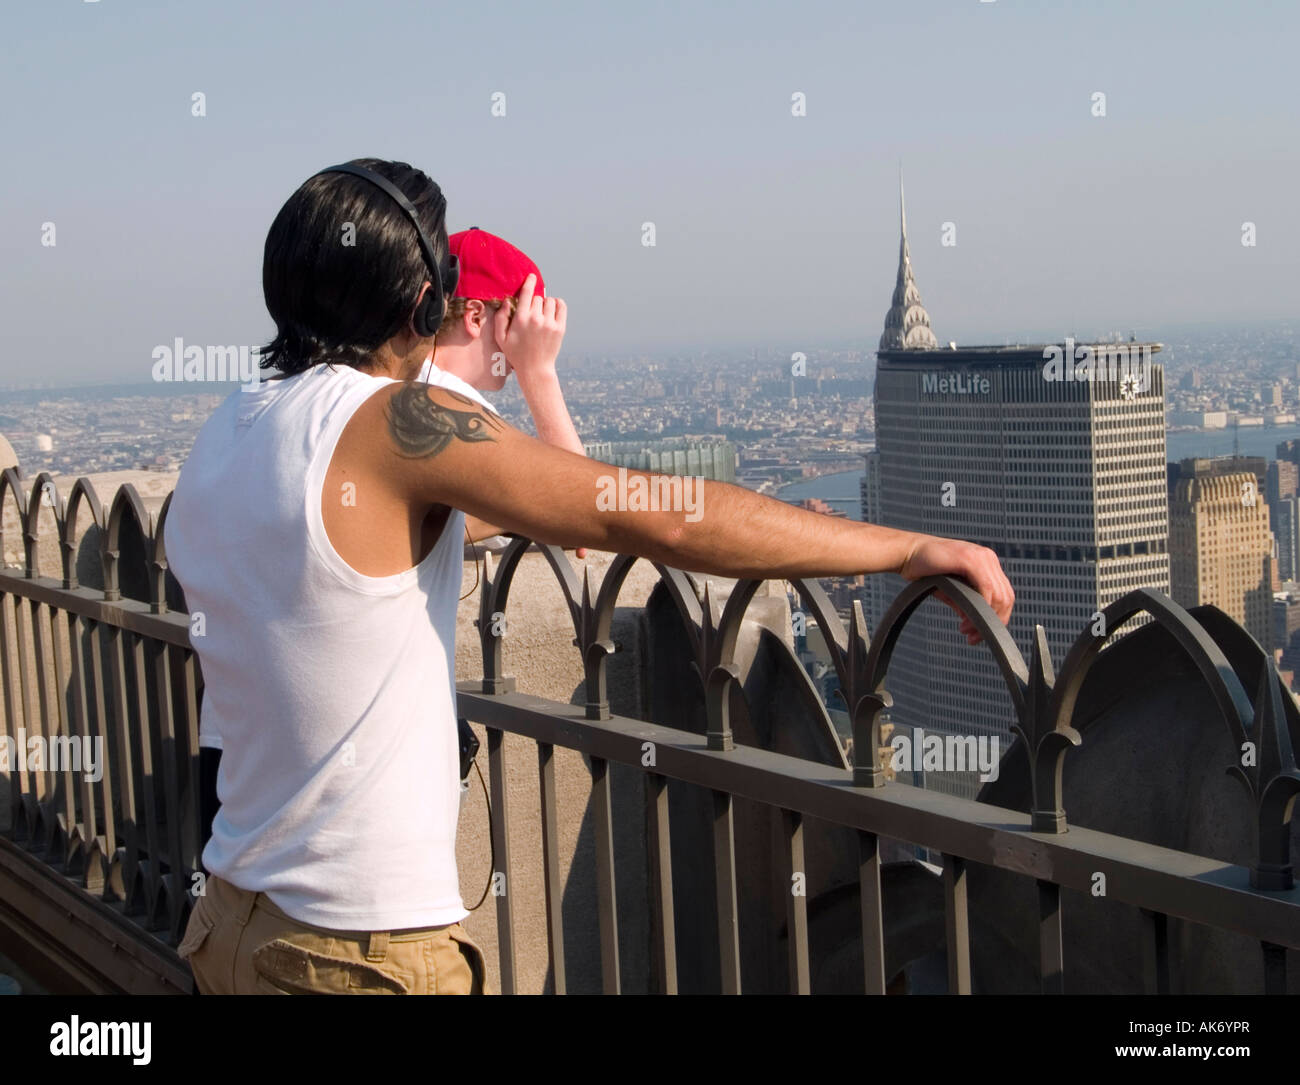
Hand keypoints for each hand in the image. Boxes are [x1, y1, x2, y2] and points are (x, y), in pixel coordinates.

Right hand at [494, 273, 565, 380]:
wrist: (535, 369)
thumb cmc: (516, 354)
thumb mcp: (501, 338)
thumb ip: (501, 318)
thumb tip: (507, 301)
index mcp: (521, 320)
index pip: (527, 293)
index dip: (529, 282)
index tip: (531, 277)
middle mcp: (536, 319)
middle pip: (538, 298)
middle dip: (534, 302)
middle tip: (531, 313)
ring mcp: (550, 324)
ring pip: (549, 301)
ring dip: (545, 304)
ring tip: (541, 314)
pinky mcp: (560, 328)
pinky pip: (561, 306)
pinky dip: (557, 304)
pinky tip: (552, 309)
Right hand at [897, 535, 1013, 645]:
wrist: (906, 552)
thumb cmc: (925, 568)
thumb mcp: (950, 588)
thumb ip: (965, 602)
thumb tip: (974, 622)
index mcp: (987, 563)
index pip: (1004, 594)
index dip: (997, 617)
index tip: (980, 633)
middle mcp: (988, 558)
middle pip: (1006, 597)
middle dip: (993, 622)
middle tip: (973, 638)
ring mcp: (981, 557)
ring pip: (999, 595)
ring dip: (985, 618)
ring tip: (967, 631)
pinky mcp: (970, 559)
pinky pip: (986, 588)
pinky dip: (980, 608)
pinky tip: (965, 620)